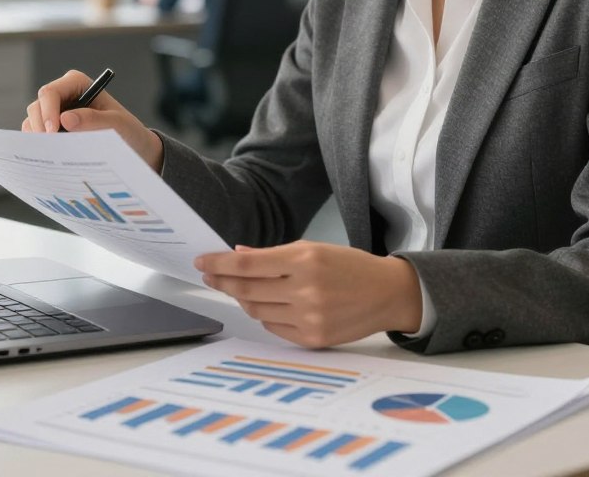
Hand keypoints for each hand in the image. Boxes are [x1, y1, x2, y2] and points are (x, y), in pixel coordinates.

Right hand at [22, 69, 164, 171]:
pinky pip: (34, 135)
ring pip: (32, 122)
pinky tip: (50, 158)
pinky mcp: (51, 129)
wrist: (132, 148)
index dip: (47, 112)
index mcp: (77, 84)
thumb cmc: (127, 131)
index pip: (50, 93)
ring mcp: (54, 112)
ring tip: (52, 155)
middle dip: (40, 128)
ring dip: (38, 138)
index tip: (52, 133)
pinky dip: (38, 146)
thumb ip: (94, 120)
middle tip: (49, 149)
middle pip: (37, 107)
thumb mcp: (118, 125)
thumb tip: (65, 119)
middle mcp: (62, 95)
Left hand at [195, 241, 422, 347]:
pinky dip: (264, 314)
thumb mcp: (313, 248)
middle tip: (209, 274)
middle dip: (222, 281)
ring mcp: (309, 318)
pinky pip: (273, 327)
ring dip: (242, 297)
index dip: (220, 263)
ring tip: (238, 287)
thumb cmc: (349, 266)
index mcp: (304, 260)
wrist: (385, 293)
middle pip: (247, 289)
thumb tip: (237, 253)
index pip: (248, 264)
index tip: (202, 262)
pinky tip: (266, 303)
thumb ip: (273, 254)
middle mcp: (305, 290)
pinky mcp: (313, 339)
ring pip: (257, 310)